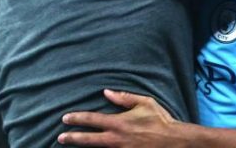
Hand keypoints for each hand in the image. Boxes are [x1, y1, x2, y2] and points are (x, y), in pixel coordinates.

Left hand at [58, 89, 189, 146]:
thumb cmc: (160, 120)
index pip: (92, 120)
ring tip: (71, 146)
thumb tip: (106, 92)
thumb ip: (124, 98)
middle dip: (73, 138)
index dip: (77, 119)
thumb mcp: (144, 102)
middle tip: (60, 138)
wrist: (175, 142)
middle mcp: (117, 139)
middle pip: (89, 139)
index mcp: (119, 123)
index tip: (65, 119)